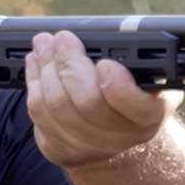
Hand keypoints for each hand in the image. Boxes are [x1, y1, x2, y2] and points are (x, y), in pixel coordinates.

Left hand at [24, 30, 181, 169]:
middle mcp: (122, 137)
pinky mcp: (61, 150)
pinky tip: (35, 64)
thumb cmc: (133, 90)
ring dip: (46, 68)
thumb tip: (109, 34)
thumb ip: (138, 58)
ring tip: (44, 44)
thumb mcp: (149, 74)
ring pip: (57, 105)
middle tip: (63, 38)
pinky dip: (33, 83)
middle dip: (69, 62)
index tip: (105, 64)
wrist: (117, 132)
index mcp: (150, 114)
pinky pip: (39, 116)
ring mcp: (89, 148)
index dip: (118, 86)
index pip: (137, 106)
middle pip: (88, 101)